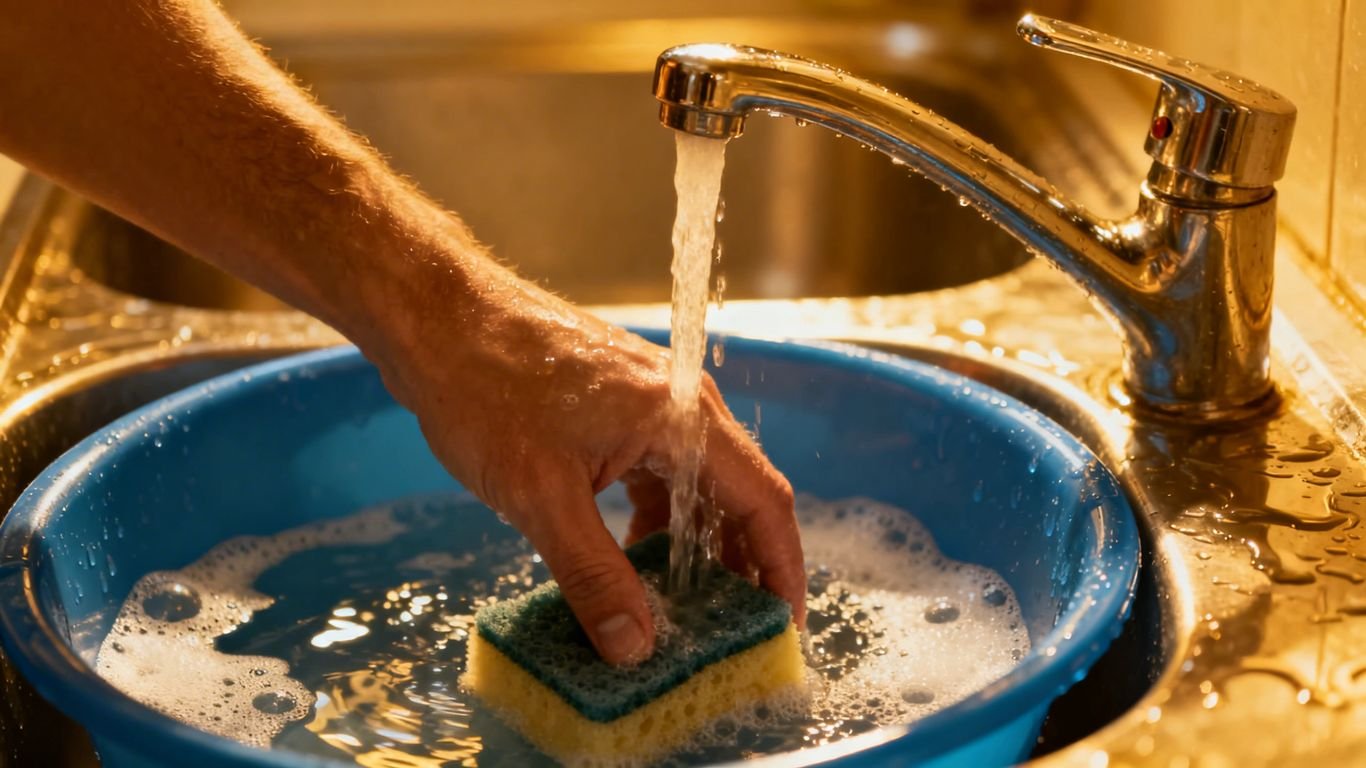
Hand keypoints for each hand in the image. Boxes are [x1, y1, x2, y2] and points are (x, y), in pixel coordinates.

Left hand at [367, 257, 805, 665]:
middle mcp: (681, 403)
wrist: (435, 318)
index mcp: (682, 417)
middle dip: (740, 565)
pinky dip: (656, 519)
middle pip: (738, 494)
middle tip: (733, 633)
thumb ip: (592, 575)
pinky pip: (659, 471)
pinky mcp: (617, 405)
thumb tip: (635, 646)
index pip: (764, 500)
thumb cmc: (485, 389)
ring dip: (692, 546)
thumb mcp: (540, 497)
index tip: (781, 627)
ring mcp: (650, 401)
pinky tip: (630, 558)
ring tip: (681, 609)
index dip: (780, 568)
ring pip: (695, 485)